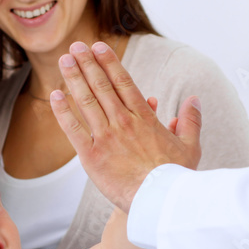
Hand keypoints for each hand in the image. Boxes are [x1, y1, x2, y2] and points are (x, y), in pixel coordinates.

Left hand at [51, 41, 202, 212]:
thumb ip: (190, 121)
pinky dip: (63, 111)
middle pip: (101, 86)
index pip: (124, 83)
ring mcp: (105, 138)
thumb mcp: (190, 147)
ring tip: (64, 60)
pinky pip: (72, 129)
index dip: (109, 63)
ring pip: (86, 101)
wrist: (159, 202)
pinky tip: (55, 95)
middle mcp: (123, 122)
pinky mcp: (91, 156)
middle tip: (75, 46)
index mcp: (144, 118)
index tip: (99, 47)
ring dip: (74, 78)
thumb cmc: (176, 178)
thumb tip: (193, 101)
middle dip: (87, 64)